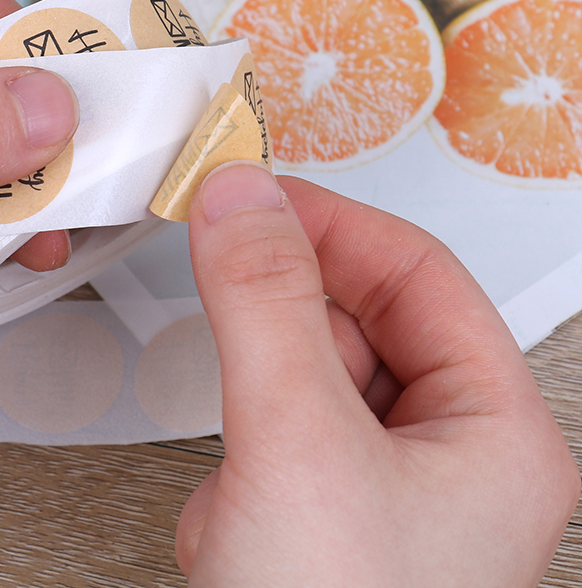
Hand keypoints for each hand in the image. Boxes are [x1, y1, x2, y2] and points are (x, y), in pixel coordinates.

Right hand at [177, 162, 578, 587]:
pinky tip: (234, 518)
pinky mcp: (318, 520)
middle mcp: (447, 459)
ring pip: (311, 373)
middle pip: (364, 315)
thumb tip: (240, 195)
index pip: (417, 274)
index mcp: (493, 434)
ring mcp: (380, 493)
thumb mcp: (299, 446)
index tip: (251, 192)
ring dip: (258, 387)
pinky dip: (239, 453)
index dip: (332, 219)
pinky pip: (274, 433)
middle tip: (219, 248)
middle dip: (286, 298)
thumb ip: (264, 303)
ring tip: (237, 434)